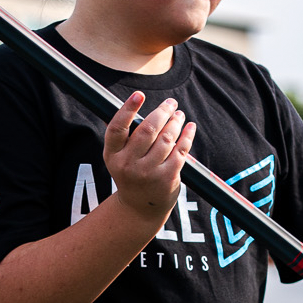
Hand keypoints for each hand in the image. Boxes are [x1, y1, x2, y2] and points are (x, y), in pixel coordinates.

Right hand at [102, 92, 195, 223]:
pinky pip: (180, 150)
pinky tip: (189, 127)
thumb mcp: (119, 157)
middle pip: (147, 130)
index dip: (127, 110)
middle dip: (162, 112)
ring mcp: (148, 172)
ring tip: (179, 115)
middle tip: (170, 103)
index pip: (117, 129)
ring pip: (166, 138)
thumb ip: (126, 136)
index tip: (139, 95)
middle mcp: (128, 165)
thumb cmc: (131, 173)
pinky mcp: (167, 178)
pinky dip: (187, 136)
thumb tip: (138, 106)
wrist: (140, 207)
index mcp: (112, 155)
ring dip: (176, 122)